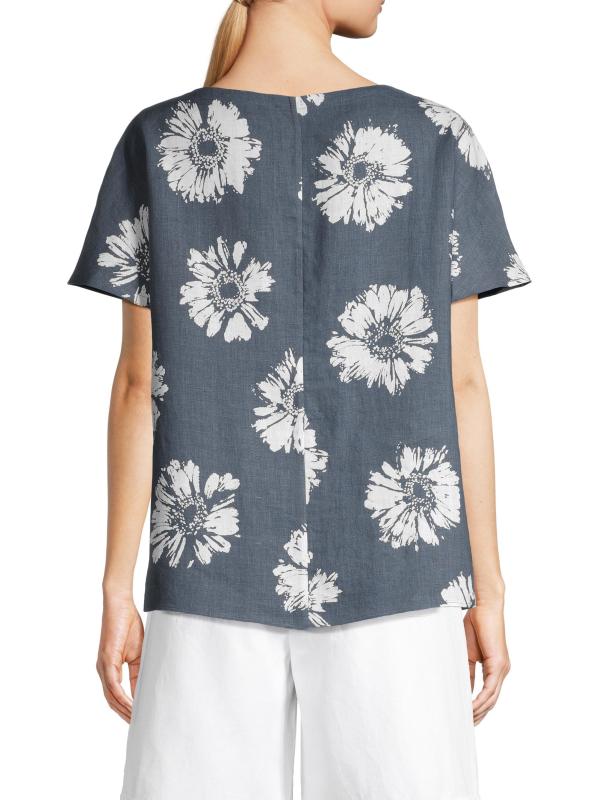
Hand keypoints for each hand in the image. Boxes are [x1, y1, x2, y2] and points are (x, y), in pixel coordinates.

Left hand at [96, 594, 143, 722]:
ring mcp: (103, 667)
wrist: (120, 606)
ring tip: (138, 721)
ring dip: (124, 710)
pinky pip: (113, 685)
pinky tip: (132, 705)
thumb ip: (138, 672)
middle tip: (139, 727)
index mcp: (111, 670)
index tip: (139, 720)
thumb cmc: (129, 625)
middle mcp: (104, 671)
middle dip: (125, 715)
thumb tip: (143, 690)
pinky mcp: (106, 660)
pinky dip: (122, 697)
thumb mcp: (138, 653)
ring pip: (111, 697)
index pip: (118, 696)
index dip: (127, 709)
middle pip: (112, 701)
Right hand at [464, 603, 510, 724]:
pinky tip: (471, 707)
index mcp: (495, 668)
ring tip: (466, 721)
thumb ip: (467, 671)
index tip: (466, 717)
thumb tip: (462, 689)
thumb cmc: (475, 625)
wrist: (483, 607)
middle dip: (479, 715)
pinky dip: (480, 700)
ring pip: (492, 698)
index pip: (487, 694)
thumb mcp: (467, 653)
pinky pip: (490, 688)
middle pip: (491, 701)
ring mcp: (502, 668)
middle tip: (466, 726)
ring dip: (479, 711)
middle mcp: (501, 671)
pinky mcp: (499, 664)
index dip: (478, 708)